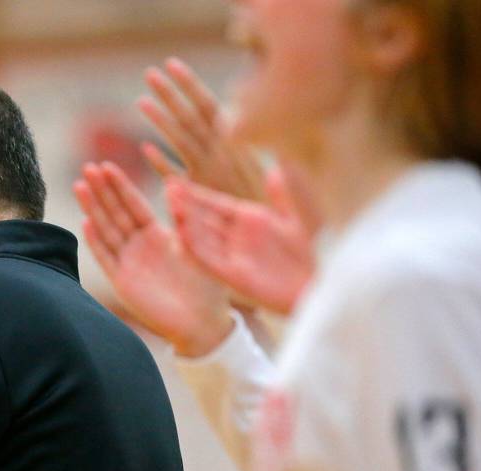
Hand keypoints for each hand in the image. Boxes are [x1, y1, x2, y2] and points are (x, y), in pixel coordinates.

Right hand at [74, 161, 234, 356]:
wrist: (203, 322)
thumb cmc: (207, 284)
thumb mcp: (198, 244)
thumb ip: (184, 216)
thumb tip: (175, 182)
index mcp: (157, 233)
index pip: (134, 204)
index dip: (120, 185)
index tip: (106, 165)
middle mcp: (139, 245)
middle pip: (116, 212)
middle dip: (101, 191)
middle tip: (87, 168)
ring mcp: (129, 262)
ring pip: (107, 230)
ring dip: (93, 209)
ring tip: (79, 186)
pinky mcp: (123, 282)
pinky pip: (107, 258)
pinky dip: (96, 242)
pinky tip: (86, 223)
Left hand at [138, 57, 264, 200]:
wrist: (265, 230)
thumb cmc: (255, 195)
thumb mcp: (248, 159)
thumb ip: (232, 137)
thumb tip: (221, 110)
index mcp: (236, 139)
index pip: (209, 105)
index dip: (189, 85)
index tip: (171, 64)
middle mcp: (224, 153)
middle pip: (192, 117)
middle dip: (171, 94)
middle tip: (149, 73)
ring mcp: (212, 174)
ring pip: (183, 142)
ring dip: (162, 120)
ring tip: (140, 101)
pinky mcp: (203, 197)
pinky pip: (179, 177)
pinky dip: (162, 163)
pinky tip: (145, 149)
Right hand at [167, 173, 314, 315]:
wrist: (312, 288)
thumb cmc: (305, 257)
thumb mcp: (293, 220)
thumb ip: (281, 197)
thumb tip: (274, 171)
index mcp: (246, 222)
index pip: (215, 203)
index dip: (196, 193)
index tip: (176, 181)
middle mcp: (234, 239)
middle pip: (203, 219)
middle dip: (185, 204)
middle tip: (168, 187)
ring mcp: (231, 257)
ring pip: (201, 238)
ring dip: (185, 223)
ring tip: (171, 205)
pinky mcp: (232, 276)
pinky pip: (207, 261)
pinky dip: (194, 249)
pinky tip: (182, 236)